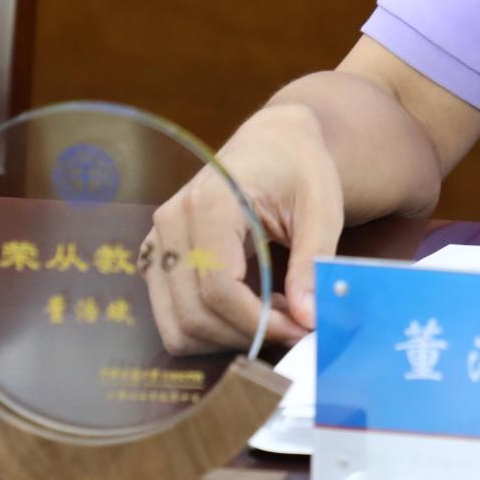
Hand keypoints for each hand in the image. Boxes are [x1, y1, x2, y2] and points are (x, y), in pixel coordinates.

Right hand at [142, 104, 344, 353]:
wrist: (274, 141)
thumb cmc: (299, 167)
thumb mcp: (321, 208)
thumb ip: (312, 262)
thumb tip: (309, 319)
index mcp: (209, 203)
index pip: (219, 288)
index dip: (259, 322)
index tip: (300, 329)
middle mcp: (171, 223)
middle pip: (194, 313)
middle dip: (247, 334)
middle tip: (295, 328)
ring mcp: (158, 242)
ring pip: (177, 325)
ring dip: (228, 338)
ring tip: (276, 317)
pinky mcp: (159, 258)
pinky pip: (173, 316)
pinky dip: (212, 328)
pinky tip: (253, 310)